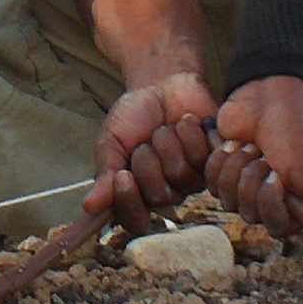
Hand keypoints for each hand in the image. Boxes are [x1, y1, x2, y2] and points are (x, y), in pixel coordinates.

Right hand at [82, 72, 221, 231]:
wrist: (162, 84)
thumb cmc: (135, 115)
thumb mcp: (111, 141)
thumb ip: (104, 173)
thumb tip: (89, 205)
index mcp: (136, 192)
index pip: (133, 219)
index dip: (129, 201)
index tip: (122, 175)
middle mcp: (165, 191)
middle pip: (158, 197)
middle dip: (147, 161)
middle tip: (145, 141)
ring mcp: (191, 179)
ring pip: (180, 175)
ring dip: (168, 142)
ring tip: (166, 127)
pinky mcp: (213, 162)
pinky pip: (204, 159)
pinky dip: (191, 133)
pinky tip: (187, 122)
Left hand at [202, 76, 302, 239]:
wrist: (264, 95)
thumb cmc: (294, 131)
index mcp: (295, 205)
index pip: (278, 228)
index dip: (273, 203)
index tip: (277, 177)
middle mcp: (269, 202)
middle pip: (251, 215)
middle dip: (255, 180)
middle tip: (264, 156)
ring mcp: (243, 189)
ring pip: (228, 201)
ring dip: (238, 167)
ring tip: (250, 146)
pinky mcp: (221, 174)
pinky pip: (211, 183)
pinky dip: (221, 159)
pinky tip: (232, 143)